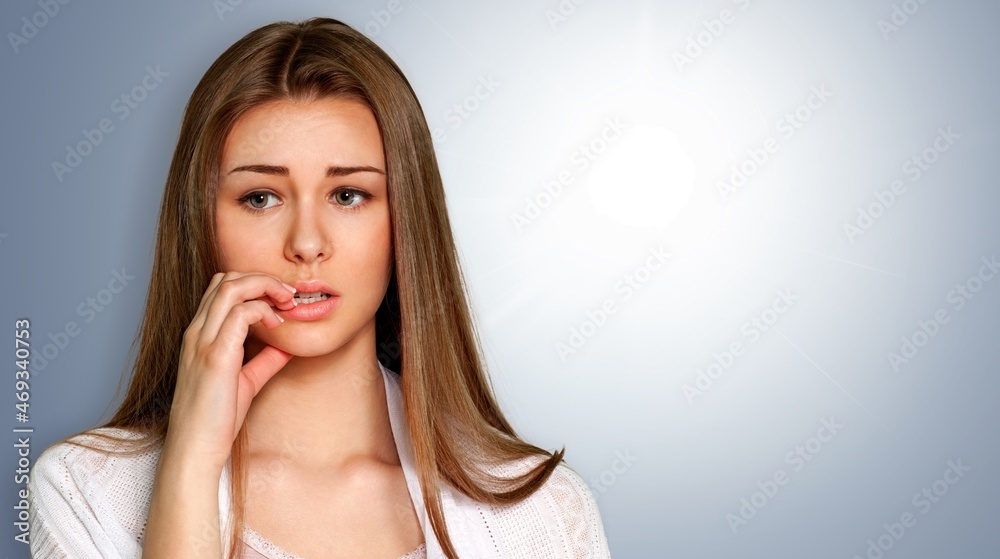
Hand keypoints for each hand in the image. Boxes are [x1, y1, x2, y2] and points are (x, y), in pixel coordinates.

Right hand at [165, 271, 296, 469]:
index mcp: (200, 335)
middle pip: (226, 279)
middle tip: (289, 295)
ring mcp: (202, 341)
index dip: (254, 284)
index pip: (221, 287)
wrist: (196, 449)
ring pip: (231, 287)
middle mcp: (197, 332)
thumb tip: (288, 346)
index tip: (281, 300)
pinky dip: (263, 310)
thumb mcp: (246, 382)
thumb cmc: (216, 419)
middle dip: (262, 278)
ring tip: (287, 302)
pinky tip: (277, 325)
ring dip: (265, 287)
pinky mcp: (215, 356)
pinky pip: (239, 313)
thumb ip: (264, 360)